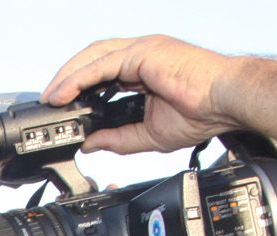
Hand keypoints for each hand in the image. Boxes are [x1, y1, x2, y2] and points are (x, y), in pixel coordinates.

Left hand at [42, 35, 245, 155]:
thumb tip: (90, 144)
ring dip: (66, 77)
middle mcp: (140, 54)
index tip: (61, 107)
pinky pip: (101, 65)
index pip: (101, 72)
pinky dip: (78, 78)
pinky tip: (63, 94)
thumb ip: (118, 138)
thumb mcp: (148, 134)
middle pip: (92, 59)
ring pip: (92, 57)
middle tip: (49, 102)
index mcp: (142, 69)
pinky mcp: (142, 52)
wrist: (227, 100)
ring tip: (50, 99)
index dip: (79, 87)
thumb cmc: (203, 112)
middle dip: (66, 79)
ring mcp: (141, 49)